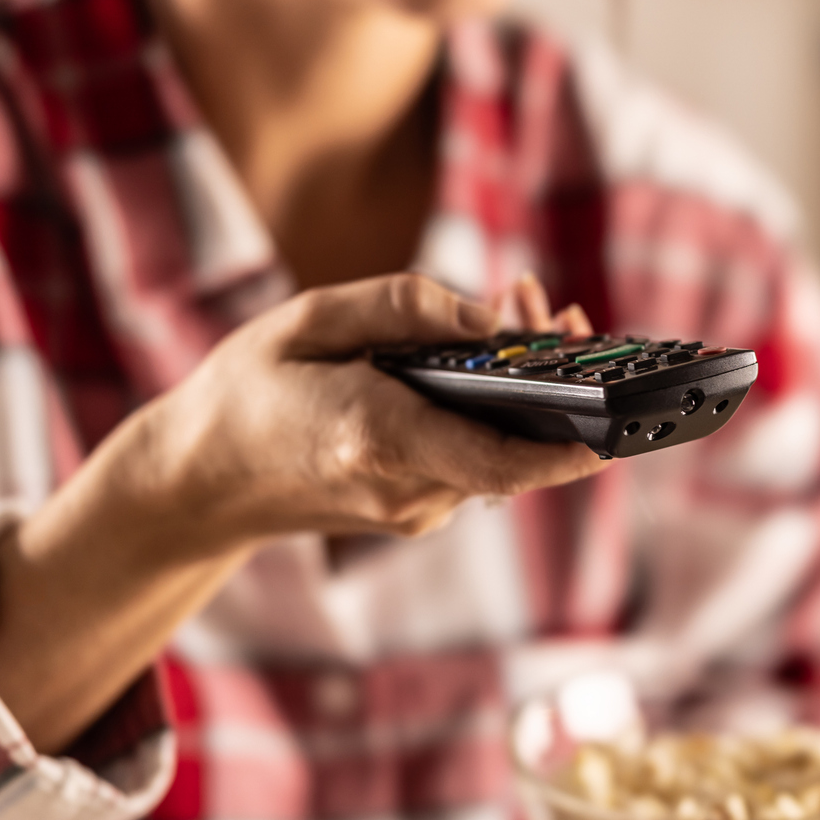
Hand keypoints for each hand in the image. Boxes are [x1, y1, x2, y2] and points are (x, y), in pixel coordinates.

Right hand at [0, 272, 599, 751]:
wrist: (201, 482)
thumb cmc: (248, 392)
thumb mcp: (308, 320)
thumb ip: (402, 309)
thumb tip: (490, 318)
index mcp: (378, 437)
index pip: (500, 459)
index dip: (569, 447)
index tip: (618, 425)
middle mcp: (408, 487)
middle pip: (517, 447)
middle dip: (558, 383)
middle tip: (567, 313)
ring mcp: (416, 509)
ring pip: (502, 452)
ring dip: (525, 390)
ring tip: (527, 311)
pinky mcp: (419, 510)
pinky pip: (478, 459)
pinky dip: (494, 412)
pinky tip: (491, 359)